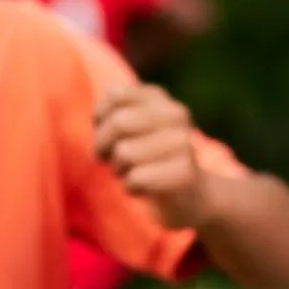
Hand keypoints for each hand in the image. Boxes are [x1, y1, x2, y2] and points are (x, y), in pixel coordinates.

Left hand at [94, 83, 212, 228]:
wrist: (188, 192)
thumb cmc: (144, 156)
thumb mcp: (125, 128)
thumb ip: (108, 115)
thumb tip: (100, 118)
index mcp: (157, 97)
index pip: (115, 95)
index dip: (100, 118)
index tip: (105, 131)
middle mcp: (175, 113)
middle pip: (118, 123)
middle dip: (102, 145)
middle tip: (109, 158)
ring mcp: (184, 142)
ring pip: (125, 152)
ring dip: (118, 168)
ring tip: (131, 171)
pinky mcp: (185, 172)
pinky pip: (136, 178)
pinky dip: (131, 186)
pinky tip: (144, 186)